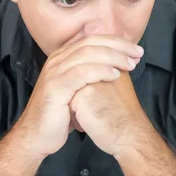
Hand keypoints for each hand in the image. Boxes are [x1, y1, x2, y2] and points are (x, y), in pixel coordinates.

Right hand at [13, 36, 143, 157]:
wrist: (37, 136)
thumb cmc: (61, 114)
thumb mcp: (77, 89)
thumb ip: (90, 75)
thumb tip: (114, 66)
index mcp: (63, 57)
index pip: (92, 39)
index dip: (116, 42)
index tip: (136, 50)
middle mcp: (57, 60)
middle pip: (91, 43)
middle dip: (118, 46)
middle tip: (137, 54)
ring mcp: (54, 72)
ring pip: (88, 54)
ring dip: (113, 57)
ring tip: (130, 64)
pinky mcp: (56, 87)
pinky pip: (81, 73)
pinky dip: (100, 71)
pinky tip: (115, 75)